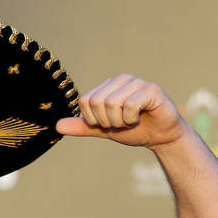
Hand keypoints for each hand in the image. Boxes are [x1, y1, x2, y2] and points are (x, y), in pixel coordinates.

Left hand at [55, 74, 188, 148]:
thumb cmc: (134, 130)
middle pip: (96, 102)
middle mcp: (121, 80)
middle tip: (121, 124)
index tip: (108, 124)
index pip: (84, 101)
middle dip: (107, 122)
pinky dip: (131, 118)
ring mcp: (137, 82)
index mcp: (107, 86)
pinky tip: (141, 117)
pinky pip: (129, 105)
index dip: (93, 119)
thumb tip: (57, 126)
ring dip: (120, 122)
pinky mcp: (151, 89)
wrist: (161, 137)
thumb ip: (83, 126)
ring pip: (112, 104)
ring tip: (131, 121)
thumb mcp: (103, 130)